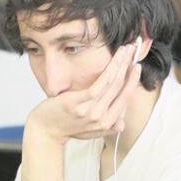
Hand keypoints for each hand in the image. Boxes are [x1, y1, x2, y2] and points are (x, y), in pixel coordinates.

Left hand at [26, 43, 141, 144]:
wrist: (45, 132)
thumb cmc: (66, 127)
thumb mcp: (90, 131)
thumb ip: (107, 126)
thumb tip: (122, 122)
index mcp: (108, 125)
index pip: (125, 99)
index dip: (133, 81)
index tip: (136, 66)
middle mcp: (103, 120)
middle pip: (123, 89)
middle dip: (131, 67)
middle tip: (135, 51)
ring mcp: (92, 112)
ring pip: (114, 83)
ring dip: (123, 63)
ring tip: (127, 48)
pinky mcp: (80, 103)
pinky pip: (101, 83)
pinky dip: (112, 68)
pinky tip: (116, 58)